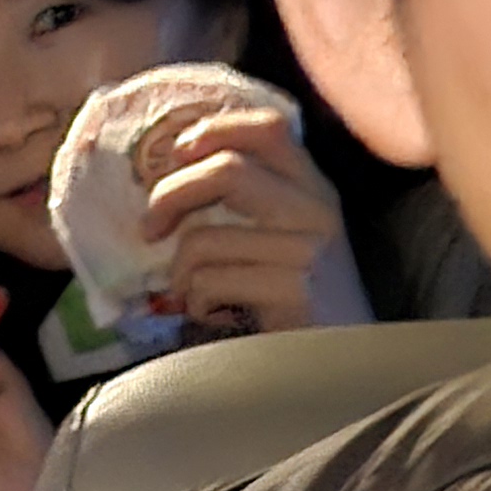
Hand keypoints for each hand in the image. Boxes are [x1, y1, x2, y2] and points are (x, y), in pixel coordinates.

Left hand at [138, 106, 348, 334]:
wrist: (340, 361)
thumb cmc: (294, 299)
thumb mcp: (283, 236)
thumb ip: (247, 200)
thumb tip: (171, 170)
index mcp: (313, 187)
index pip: (268, 128)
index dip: (214, 130)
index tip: (177, 154)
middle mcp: (317, 211)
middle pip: (227, 171)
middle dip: (170, 196)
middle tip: (149, 229)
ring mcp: (308, 251)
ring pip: (205, 238)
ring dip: (180, 271)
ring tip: (191, 290)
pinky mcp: (294, 292)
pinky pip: (211, 282)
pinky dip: (194, 301)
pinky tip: (212, 313)